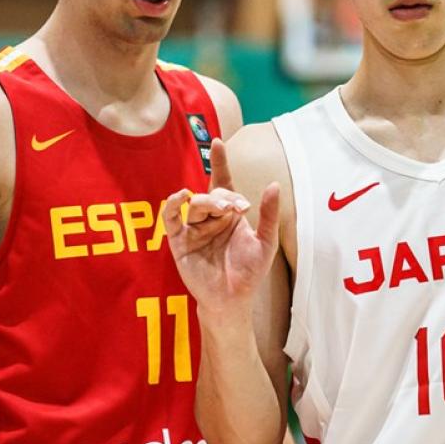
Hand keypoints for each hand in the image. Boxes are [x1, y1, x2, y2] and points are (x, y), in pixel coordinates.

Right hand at [161, 138, 279, 319]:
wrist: (233, 300)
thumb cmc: (250, 272)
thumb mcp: (265, 242)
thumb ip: (269, 214)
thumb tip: (273, 184)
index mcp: (229, 214)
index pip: (223, 183)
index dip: (220, 163)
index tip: (218, 143)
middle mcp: (210, 217)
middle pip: (211, 195)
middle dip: (223, 197)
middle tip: (236, 208)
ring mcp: (193, 229)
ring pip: (194, 205)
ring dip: (207, 202)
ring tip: (221, 210)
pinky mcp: (179, 242)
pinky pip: (170, 219)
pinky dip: (172, 205)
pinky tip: (180, 197)